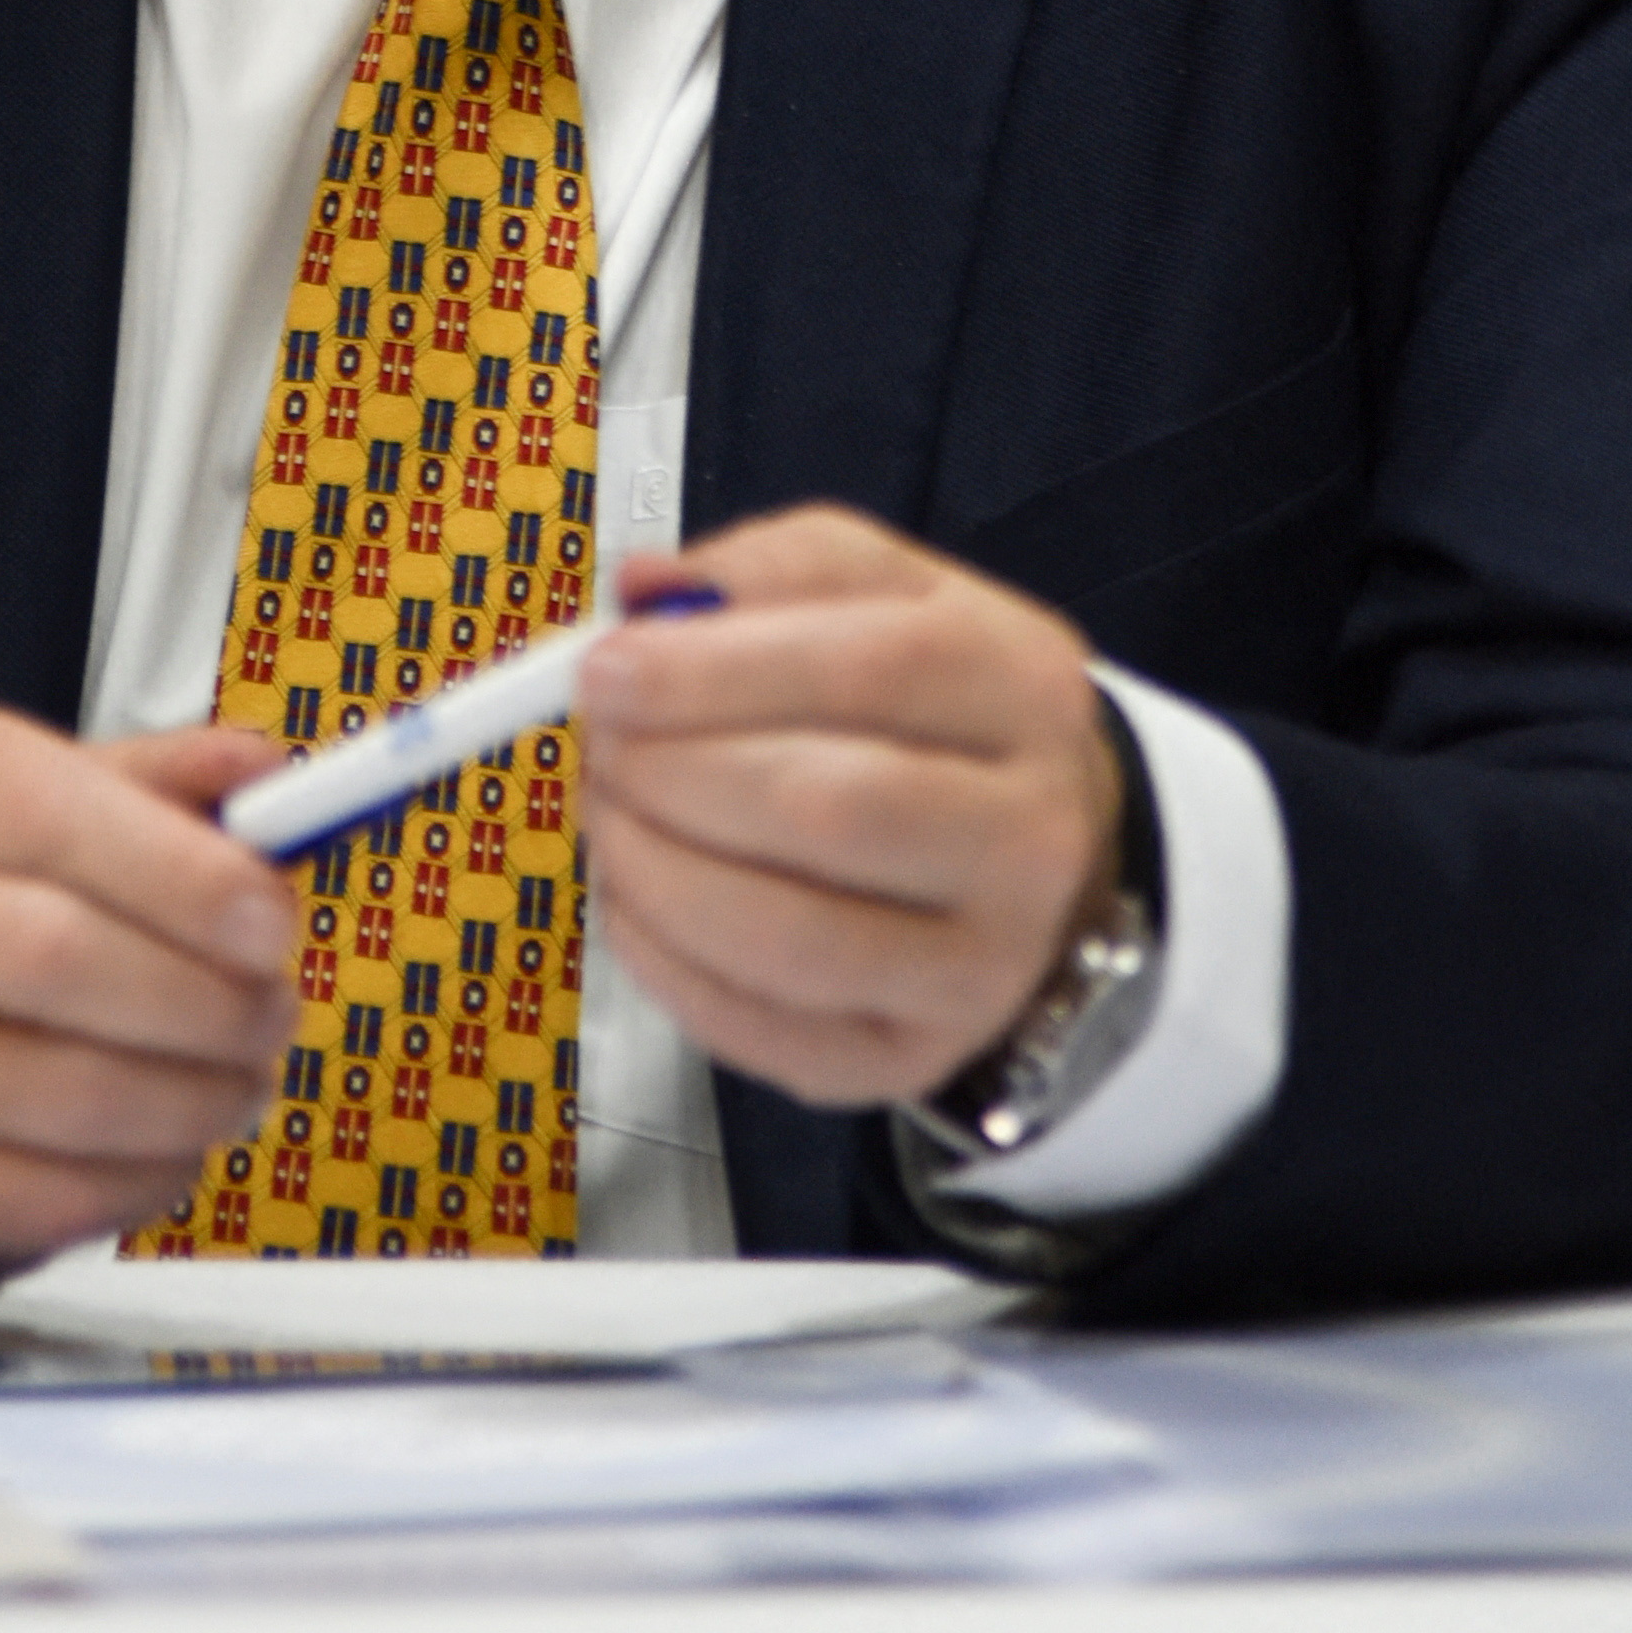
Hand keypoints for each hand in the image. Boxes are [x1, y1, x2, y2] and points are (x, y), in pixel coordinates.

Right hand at [0, 710, 296, 1296]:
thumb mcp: (74, 801)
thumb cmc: (1, 897)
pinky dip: (144, 1177)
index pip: (55, 817)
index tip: (273, 922)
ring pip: (68, 1091)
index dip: (184, 875)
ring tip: (242, 1079)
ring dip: (194, 1097)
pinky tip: (174, 1142)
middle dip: (204, 998)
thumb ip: (173, 784)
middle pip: (59, 956)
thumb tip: (266, 771)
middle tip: (274, 1012)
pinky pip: (50, 1195)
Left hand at [578, 504, 1125, 1115]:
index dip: (717, 671)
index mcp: (1021, 685)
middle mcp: (1030, 838)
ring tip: (609, 816)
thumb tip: (642, 593)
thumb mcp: (876, 592)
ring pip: (787, 939)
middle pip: (831, 809)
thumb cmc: (925, 703)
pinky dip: (663, 960)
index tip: (606, 670)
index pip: (872, 669)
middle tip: (601, 747)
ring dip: (655, 872)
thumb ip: (764, 571)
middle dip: (676, 774)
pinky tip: (634, 896)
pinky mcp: (910, 1061)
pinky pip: (757, 1030)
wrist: (1025, 852)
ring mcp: (981, 970)